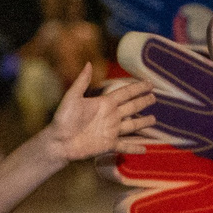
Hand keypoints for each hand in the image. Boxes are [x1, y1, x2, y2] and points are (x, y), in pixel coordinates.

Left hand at [40, 66, 156, 162]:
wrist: (58, 141)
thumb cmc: (62, 118)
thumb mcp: (72, 98)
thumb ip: (82, 81)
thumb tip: (88, 63)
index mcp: (105, 103)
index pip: (126, 93)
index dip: (138, 88)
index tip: (150, 83)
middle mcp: (111, 116)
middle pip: (132, 107)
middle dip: (143, 102)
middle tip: (154, 97)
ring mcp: (111, 131)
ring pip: (132, 126)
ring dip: (143, 123)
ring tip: (154, 120)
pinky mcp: (109, 144)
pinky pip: (125, 145)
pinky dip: (135, 147)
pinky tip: (145, 149)